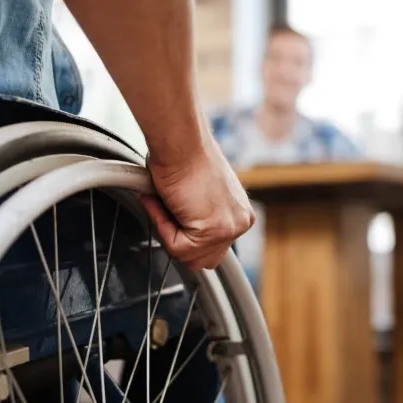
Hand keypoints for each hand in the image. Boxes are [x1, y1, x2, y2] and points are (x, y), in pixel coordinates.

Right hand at [141, 140, 254, 270]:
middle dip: (180, 241)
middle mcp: (240, 222)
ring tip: (167, 203)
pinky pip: (177, 247)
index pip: (212, 249)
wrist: (181, 142)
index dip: (185, 234)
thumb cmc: (184, 159)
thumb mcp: (200, 196)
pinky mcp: (214, 229)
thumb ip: (199, 218)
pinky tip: (166, 202)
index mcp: (240, 215)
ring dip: (169, 231)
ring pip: (189, 256)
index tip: (175, 211)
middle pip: (204, 259)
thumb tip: (182, 232)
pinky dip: (162, 226)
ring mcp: (230, 228)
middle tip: (170, 211)